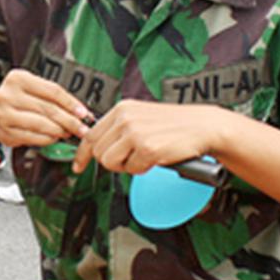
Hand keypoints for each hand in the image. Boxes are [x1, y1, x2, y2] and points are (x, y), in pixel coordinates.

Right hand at [0, 69, 89, 146]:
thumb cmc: (17, 99)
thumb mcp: (31, 88)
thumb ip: (52, 97)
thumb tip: (79, 111)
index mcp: (18, 78)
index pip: (52, 90)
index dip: (71, 103)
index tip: (83, 113)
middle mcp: (8, 95)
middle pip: (48, 109)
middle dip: (69, 121)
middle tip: (82, 128)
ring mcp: (5, 114)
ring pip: (41, 124)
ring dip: (59, 131)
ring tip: (69, 132)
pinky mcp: (5, 132)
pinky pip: (33, 137)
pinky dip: (48, 139)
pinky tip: (54, 137)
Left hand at [72, 100, 229, 173]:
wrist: (202, 126)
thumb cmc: (174, 124)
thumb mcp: (141, 117)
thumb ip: (119, 128)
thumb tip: (98, 147)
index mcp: (122, 109)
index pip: (90, 134)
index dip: (82, 154)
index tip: (78, 166)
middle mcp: (125, 118)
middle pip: (98, 151)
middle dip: (111, 161)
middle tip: (130, 158)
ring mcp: (135, 133)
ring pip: (110, 162)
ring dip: (126, 166)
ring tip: (143, 157)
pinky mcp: (147, 148)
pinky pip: (132, 170)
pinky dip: (142, 169)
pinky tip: (155, 158)